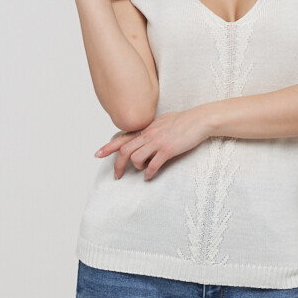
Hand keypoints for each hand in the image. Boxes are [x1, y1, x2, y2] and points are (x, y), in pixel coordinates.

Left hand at [95, 107, 213, 179]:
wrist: (200, 120)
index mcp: (146, 128)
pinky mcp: (167, 150)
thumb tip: (146, 137)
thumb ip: (152, 130)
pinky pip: (152, 165)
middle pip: (125, 150)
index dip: (109, 147)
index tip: (98, 154)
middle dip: (118, 165)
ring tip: (142, 171)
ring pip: (136, 158)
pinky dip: (148, 173)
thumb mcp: (163, 122)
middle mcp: (148, 135)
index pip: (123, 137)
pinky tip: (149, 177)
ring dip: (136, 168)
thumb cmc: (185, 121)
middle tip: (117, 176)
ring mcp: (157, 142)